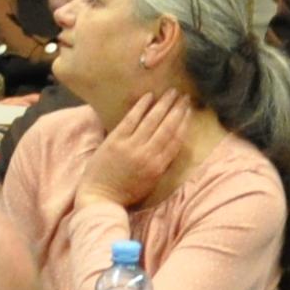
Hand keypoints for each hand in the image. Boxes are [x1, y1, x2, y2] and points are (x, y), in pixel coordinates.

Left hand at [82, 87, 194, 210]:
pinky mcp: (115, 140)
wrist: (100, 197)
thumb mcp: (150, 183)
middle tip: (185, 96)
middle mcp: (147, 155)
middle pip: (167, 127)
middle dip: (178, 110)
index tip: (190, 111)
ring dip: (163, 104)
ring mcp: (131, 146)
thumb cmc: (125, 193)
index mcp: (158, 167)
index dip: (184, 123)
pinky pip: (131, 119)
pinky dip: (141, 107)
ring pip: (152, 121)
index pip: (176, 140)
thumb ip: (161, 164)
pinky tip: (149, 96)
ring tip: (172, 92)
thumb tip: (172, 145)